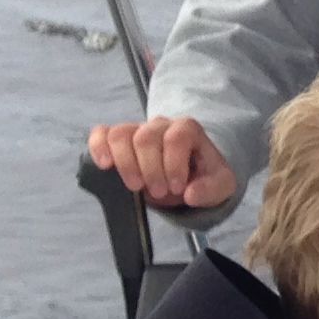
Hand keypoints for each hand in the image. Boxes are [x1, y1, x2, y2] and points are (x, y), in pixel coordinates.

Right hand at [86, 115, 236, 210]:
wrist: (189, 176)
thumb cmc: (203, 176)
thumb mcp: (220, 185)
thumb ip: (211, 189)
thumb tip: (190, 194)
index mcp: (188, 129)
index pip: (176, 138)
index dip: (173, 164)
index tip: (177, 188)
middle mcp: (161, 125)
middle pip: (146, 138)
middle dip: (150, 170)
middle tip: (159, 192)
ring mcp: (137, 130)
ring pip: (120, 134)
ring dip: (126, 165)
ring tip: (135, 187)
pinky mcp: (118, 139)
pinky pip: (101, 134)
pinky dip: (98, 148)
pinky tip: (105, 166)